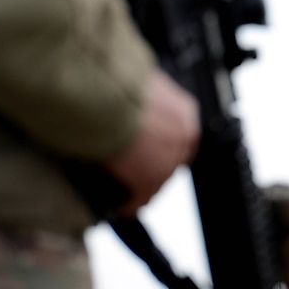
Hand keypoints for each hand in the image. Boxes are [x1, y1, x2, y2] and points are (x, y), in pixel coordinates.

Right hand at [103, 68, 200, 214]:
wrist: (103, 93)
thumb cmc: (114, 81)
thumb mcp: (140, 84)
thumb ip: (146, 99)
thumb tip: (135, 102)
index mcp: (185, 110)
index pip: (180, 137)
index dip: (163, 147)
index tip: (151, 152)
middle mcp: (185, 135)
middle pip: (172, 160)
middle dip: (153, 166)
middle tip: (135, 172)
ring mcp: (170, 158)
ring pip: (158, 180)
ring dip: (141, 185)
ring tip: (126, 191)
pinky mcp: (149, 178)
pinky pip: (140, 197)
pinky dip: (129, 203)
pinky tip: (121, 207)